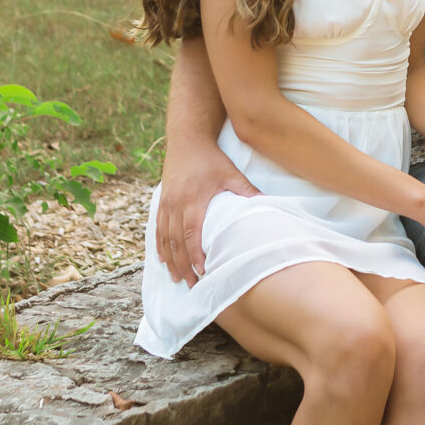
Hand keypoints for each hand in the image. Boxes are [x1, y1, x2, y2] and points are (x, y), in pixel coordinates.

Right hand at [150, 146, 258, 284]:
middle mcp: (175, 204)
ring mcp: (166, 203)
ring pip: (165, 238)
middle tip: (191, 285)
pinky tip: (163, 259)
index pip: (193, 235)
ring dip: (170, 260)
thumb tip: (266, 205)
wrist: (187, 139)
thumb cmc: (211, 158)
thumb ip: (246, 191)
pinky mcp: (161, 201)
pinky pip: (158, 228)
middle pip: (177, 242)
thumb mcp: (231, 174)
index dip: (196, 256)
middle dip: (183, 265)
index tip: (203, 272)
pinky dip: (160, 246)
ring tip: (176, 278)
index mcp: (193, 200)